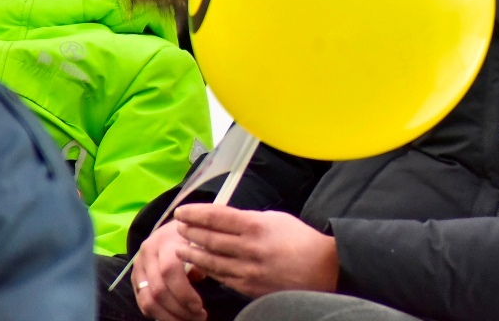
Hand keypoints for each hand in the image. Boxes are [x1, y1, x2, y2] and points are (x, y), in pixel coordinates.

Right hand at [132, 220, 206, 320]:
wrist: (176, 225)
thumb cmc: (194, 234)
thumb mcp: (202, 239)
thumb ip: (202, 257)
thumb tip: (198, 277)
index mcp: (166, 241)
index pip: (169, 271)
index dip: (184, 293)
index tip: (200, 307)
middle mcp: (148, 252)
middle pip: (158, 290)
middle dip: (179, 310)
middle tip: (199, 318)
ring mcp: (138, 265)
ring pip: (147, 300)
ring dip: (168, 317)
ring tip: (188, 320)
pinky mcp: (135, 276)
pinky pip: (142, 302)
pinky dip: (158, 315)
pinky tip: (175, 317)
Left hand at [173, 205, 338, 299]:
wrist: (322, 269)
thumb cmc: (300, 240)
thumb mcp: (275, 219)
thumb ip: (249, 220)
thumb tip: (225, 219)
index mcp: (256, 226)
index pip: (217, 217)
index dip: (196, 213)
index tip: (182, 211)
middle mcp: (248, 248)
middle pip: (209, 239)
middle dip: (189, 232)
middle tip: (177, 227)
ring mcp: (247, 270)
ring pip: (211, 261)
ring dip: (192, 253)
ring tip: (180, 247)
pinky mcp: (248, 287)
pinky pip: (221, 277)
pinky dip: (207, 269)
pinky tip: (199, 265)